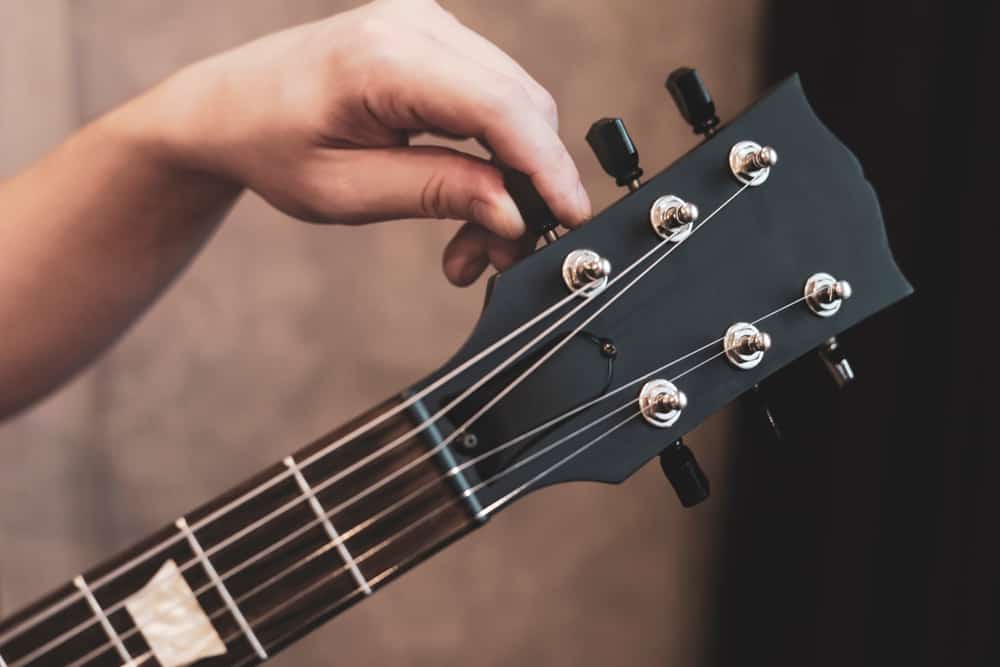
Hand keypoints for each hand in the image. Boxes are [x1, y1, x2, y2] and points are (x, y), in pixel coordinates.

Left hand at [156, 0, 591, 284]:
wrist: (226, 107)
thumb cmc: (270, 147)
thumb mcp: (346, 191)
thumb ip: (436, 192)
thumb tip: (514, 209)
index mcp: (383, 57)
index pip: (498, 108)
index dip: (546, 167)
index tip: (571, 219)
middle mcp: (414, 22)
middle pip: (519, 103)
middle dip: (527, 185)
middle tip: (501, 255)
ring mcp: (426, 21)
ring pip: (513, 102)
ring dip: (510, 175)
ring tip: (474, 241)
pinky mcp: (432, 37)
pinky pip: (490, 94)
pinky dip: (493, 151)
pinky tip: (470, 195)